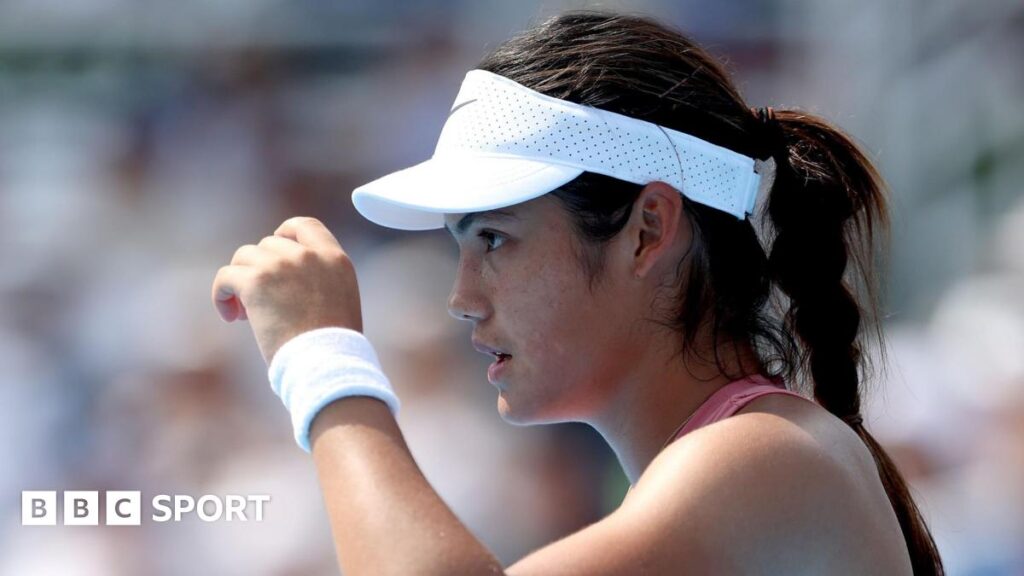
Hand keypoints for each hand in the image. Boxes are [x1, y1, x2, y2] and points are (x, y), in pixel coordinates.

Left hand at [212, 216, 361, 364]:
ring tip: (244, 313)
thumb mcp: (340, 301)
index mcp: (336, 259)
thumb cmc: (332, 347)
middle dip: (260, 268)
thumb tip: (284, 281)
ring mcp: (281, 265)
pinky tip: (230, 316)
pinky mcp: (256, 281)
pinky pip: (226, 276)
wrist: (325, 364)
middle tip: (260, 302)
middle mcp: (309, 256)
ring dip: (241, 280)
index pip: (305, 226)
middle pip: (268, 244)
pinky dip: (222, 294)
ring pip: (244, 257)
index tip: (274, 253)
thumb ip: (319, 280)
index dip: (284, 234)